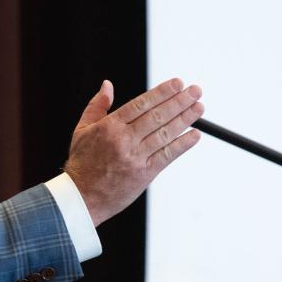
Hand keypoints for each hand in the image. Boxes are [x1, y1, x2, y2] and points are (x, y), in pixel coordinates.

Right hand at [63, 78, 202, 225]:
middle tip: (195, 91)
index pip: (141, 104)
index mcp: (110, 126)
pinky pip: (167, 155)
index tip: (177, 84)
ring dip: (185, 119)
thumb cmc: (82, 164)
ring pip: (165, 133)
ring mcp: (135, 157)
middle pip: (157, 116)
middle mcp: (124, 140)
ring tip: (199, 107)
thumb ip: (96, 106)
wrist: (81, 198)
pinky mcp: (144, 174)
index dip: (162, 92)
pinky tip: (195, 134)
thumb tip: (107, 85)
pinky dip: (183, 144)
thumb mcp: (82, 130)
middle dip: (179, 101)